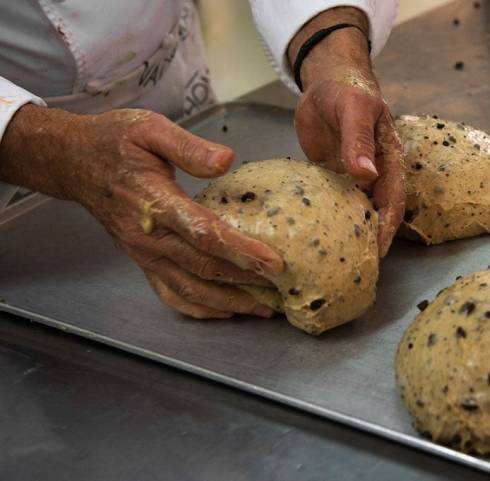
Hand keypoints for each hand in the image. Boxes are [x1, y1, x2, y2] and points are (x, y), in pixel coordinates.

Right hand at [0, 105, 283, 318]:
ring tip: (262, 308)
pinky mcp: (141, 260)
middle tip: (281, 290)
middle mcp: (149, 237)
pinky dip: (198, 308)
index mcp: (155, 202)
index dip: (241, 251)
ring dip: (227, 302)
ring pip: (189, 289)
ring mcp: (143, 254)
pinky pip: (169, 294)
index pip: (205, 234)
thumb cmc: (115, 142)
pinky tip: (224, 311)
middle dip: (245, 283)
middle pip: (203, 268)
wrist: (74, 161)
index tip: (274, 262)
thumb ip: (189, 146)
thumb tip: (226, 161)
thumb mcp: (150, 129)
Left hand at [289, 8, 405, 256]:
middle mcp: (374, 173)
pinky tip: (317, 235)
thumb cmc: (348, 89)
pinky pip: (335, 202)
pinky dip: (330, 218)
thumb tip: (366, 174)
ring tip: (338, 259)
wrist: (326, 80)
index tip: (378, 251)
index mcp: (388, 159)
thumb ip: (359, 141)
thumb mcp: (355, 109)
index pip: (393, 200)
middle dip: (371, 239)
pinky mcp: (333, 176)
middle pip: (377, 212)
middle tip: (357, 266)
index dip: (388, 226)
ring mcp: (353, 177)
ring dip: (351, 232)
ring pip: (357, 211)